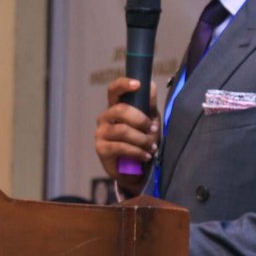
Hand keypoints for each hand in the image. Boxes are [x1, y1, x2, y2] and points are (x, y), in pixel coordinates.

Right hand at [94, 78, 158, 198]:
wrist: (135, 170)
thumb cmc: (142, 141)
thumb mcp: (149, 121)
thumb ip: (149, 105)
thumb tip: (151, 86)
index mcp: (116, 107)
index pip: (114, 90)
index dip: (123, 84)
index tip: (137, 84)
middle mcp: (105, 118)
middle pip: (120, 110)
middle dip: (141, 120)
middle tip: (153, 130)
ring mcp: (101, 133)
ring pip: (122, 130)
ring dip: (142, 139)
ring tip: (152, 147)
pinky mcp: (101, 149)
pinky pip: (120, 147)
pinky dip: (137, 151)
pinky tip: (146, 156)